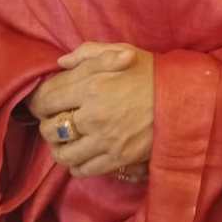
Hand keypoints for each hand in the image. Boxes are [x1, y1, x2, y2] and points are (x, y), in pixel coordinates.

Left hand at [30, 42, 153, 178]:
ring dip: (60, 147)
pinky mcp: (117, 159)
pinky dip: (76, 164)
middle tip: (55, 119)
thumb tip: (60, 63)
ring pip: (63, 154)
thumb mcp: (121, 51)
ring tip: (67, 139)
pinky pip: (82, 170)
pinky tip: (82, 153)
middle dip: (48, 123)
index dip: (37, 101)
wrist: (184, 97)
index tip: (40, 103)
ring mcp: (104, 141)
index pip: (46, 99)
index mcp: (90, 85)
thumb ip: (87, 53)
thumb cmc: (151, 71)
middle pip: (50, 128)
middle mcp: (92, 115)